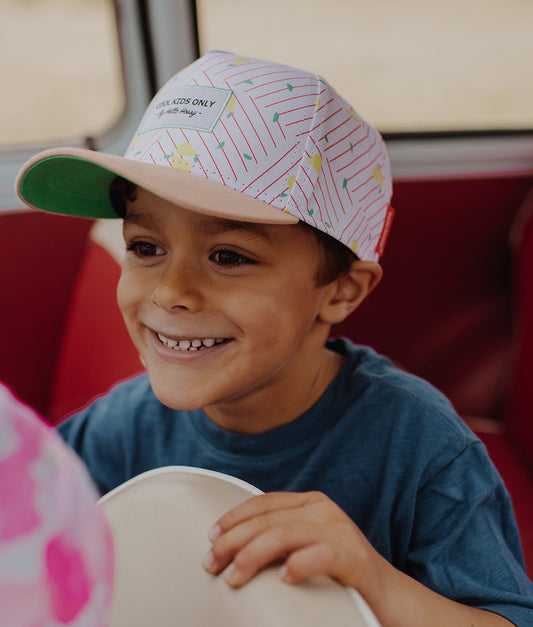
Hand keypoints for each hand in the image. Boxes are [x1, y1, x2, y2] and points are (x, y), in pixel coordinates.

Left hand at [201, 491, 386, 596]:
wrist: (388, 597)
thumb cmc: (337, 574)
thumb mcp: (304, 546)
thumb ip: (278, 538)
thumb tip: (228, 547)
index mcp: (310, 502)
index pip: (264, 502)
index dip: (234, 518)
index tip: (211, 538)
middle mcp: (324, 510)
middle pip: (269, 519)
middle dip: (233, 540)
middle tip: (211, 563)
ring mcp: (341, 531)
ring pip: (286, 534)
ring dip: (253, 555)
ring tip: (233, 576)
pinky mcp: (355, 558)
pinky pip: (323, 555)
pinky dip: (300, 564)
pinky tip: (284, 578)